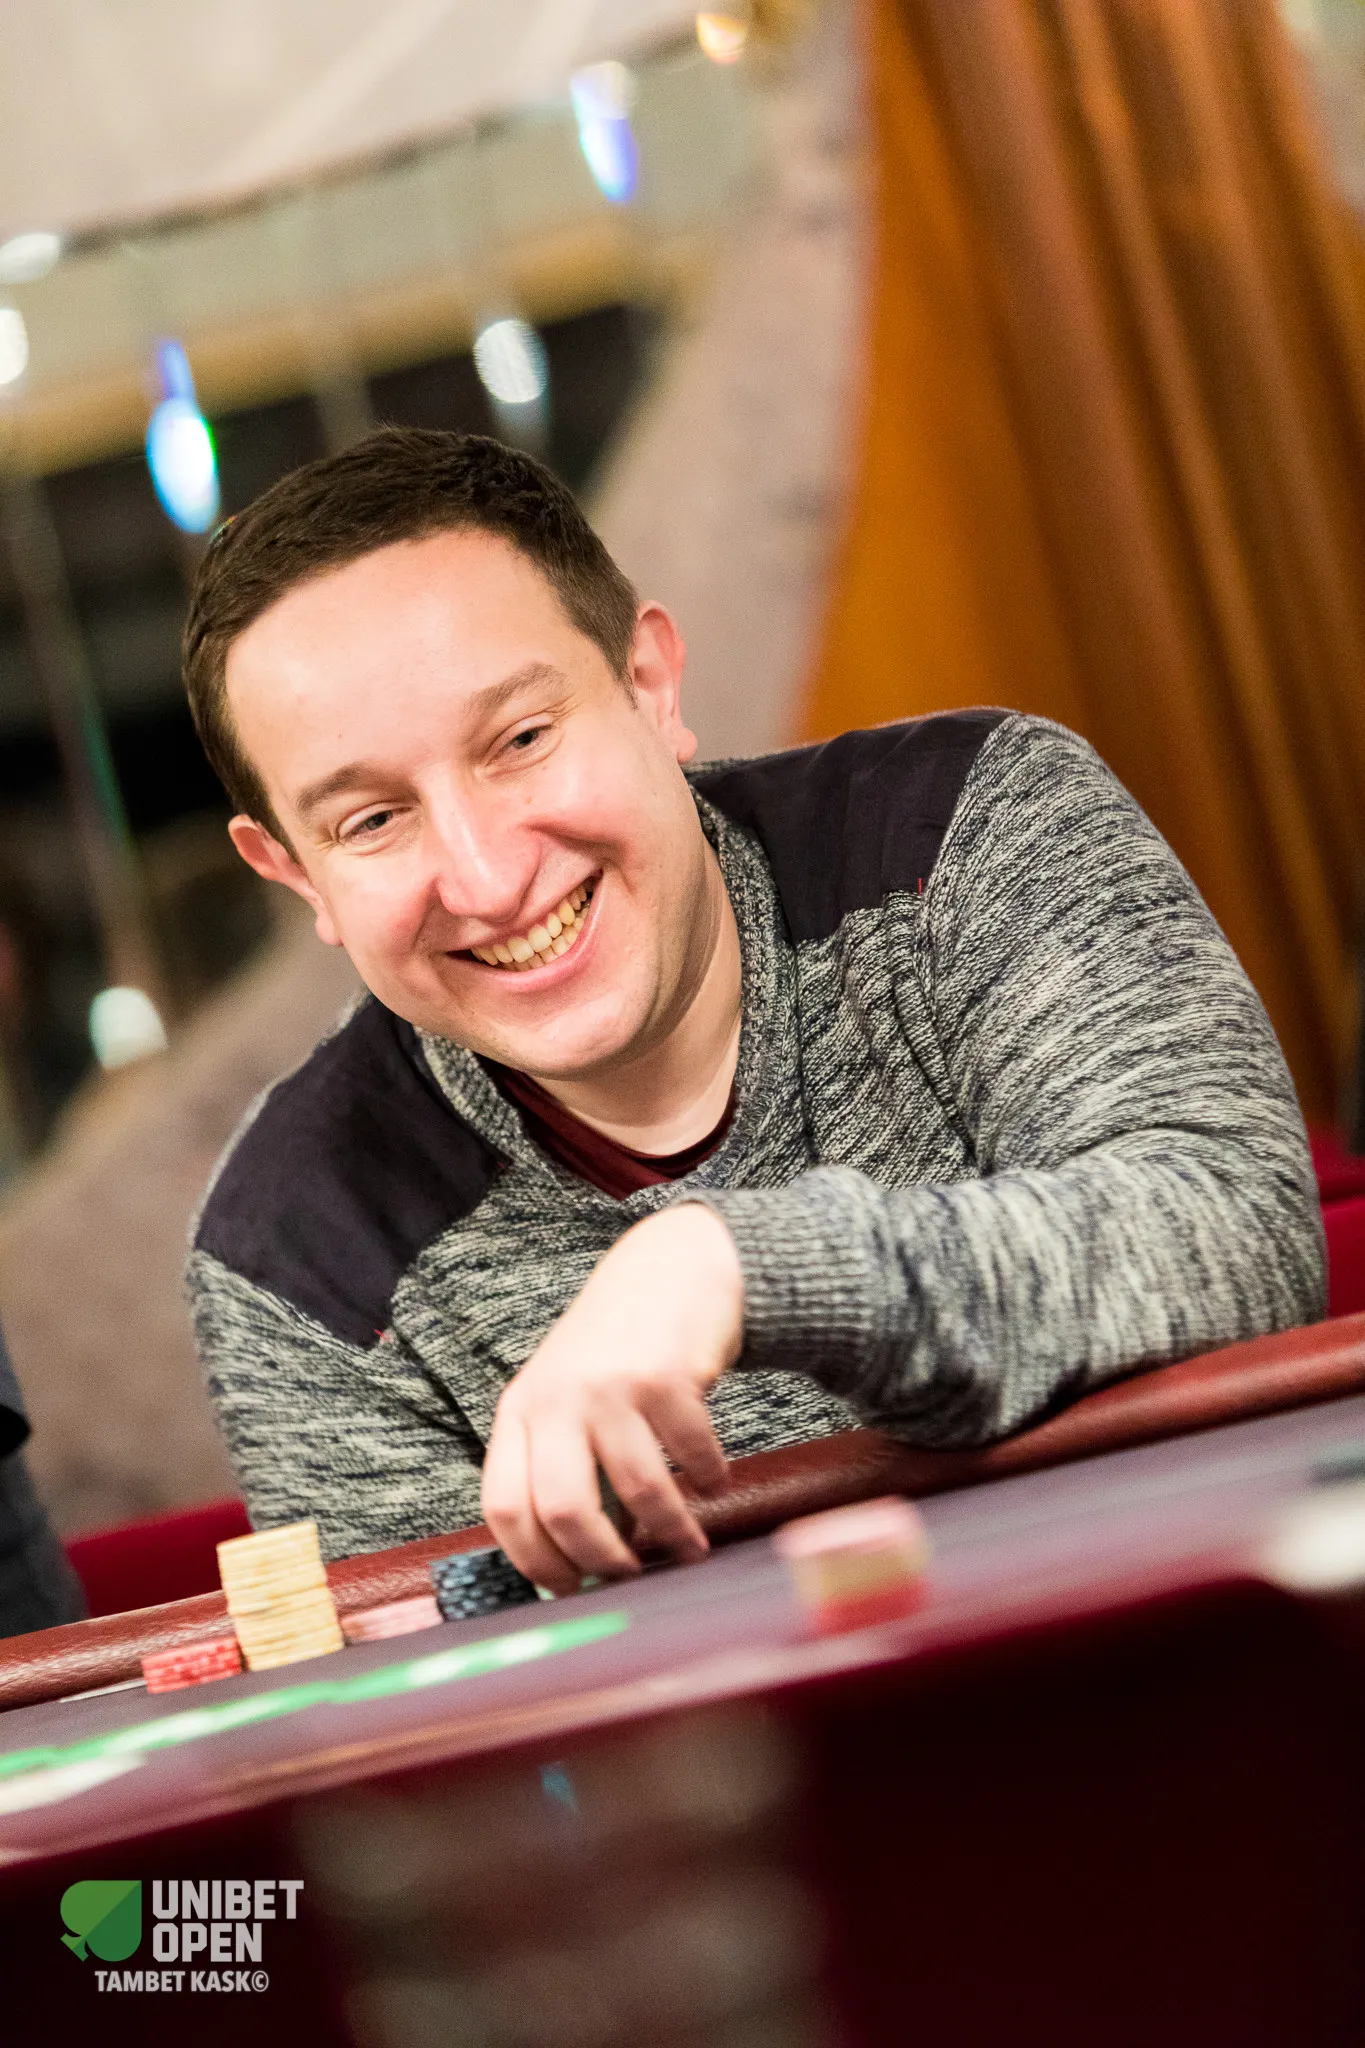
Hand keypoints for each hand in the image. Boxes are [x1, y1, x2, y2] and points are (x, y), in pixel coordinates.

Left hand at [481, 1203, 743, 1593]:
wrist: (670, 1265)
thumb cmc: (616, 1349)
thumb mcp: (565, 1395)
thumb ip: (558, 1461)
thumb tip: (575, 1563)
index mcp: (520, 1410)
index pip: (504, 1506)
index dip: (534, 1562)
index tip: (568, 1590)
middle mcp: (556, 1397)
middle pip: (563, 1510)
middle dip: (603, 1560)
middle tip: (631, 1576)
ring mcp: (610, 1385)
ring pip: (639, 1491)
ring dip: (673, 1533)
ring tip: (691, 1546)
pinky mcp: (666, 1376)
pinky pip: (693, 1457)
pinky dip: (709, 1481)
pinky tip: (715, 1481)